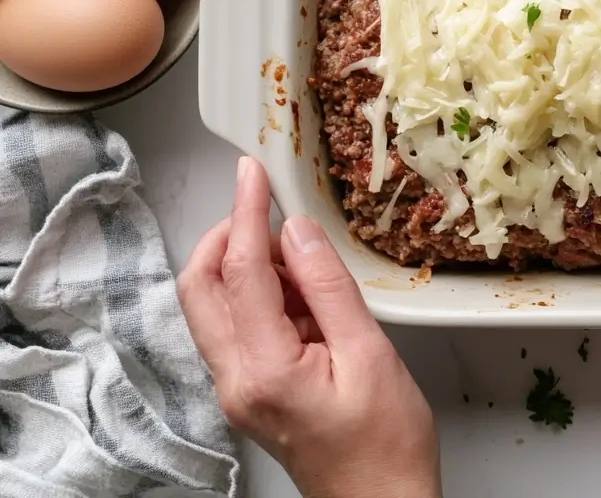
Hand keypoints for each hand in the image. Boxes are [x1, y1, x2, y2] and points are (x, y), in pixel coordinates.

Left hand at [177, 158, 441, 497]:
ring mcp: (236, 388)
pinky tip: (305, 297)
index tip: (253, 173)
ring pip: (214, 305)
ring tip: (303, 261)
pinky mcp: (248, 391)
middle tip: (269, 208)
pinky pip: (237, 327)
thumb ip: (329, 288)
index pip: (240, 272)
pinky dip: (261, 295)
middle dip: (227, 236)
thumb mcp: (370, 354)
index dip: (246, 214)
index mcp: (264, 370)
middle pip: (200, 287)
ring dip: (245, 266)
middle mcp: (234, 380)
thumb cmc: (386, 442)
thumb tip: (299, 231)